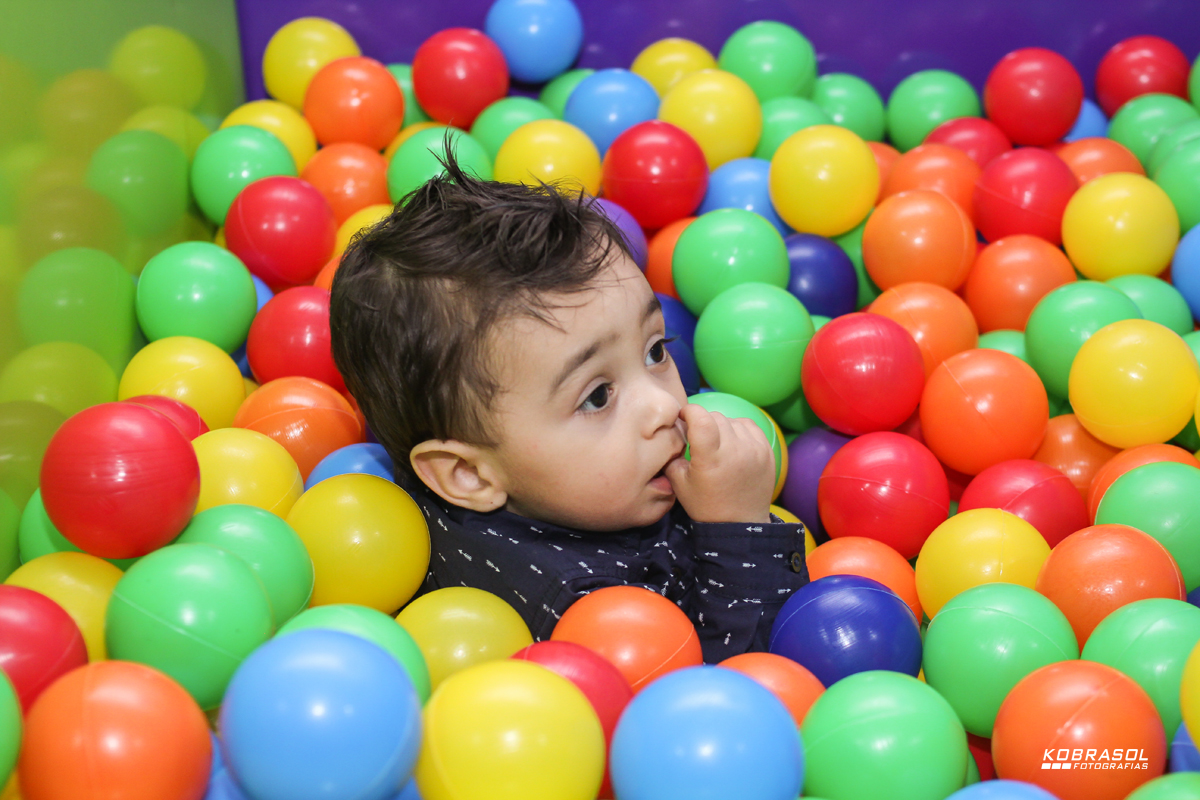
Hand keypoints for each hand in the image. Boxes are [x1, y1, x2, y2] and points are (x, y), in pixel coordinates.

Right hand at [664, 402, 774, 523]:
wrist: (741, 524)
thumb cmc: (706, 505)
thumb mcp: (679, 484)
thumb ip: (673, 456)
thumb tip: (674, 434)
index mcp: (711, 458)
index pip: (701, 417)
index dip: (689, 411)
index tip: (684, 416)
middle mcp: (735, 449)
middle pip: (716, 417)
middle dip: (703, 421)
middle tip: (698, 436)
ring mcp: (754, 449)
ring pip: (732, 420)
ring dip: (721, 426)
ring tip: (717, 443)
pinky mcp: (767, 451)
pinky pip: (749, 426)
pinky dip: (738, 429)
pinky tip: (732, 442)